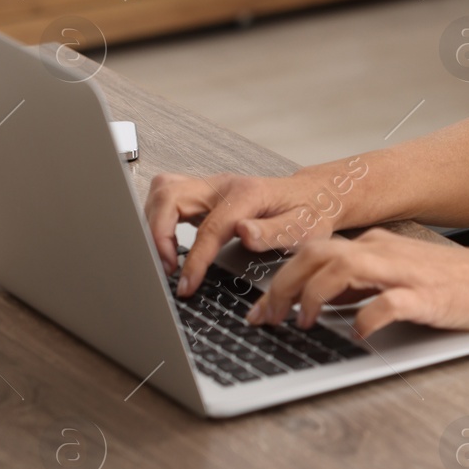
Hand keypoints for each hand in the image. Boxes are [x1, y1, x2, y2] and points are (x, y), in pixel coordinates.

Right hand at [144, 170, 342, 295]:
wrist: (314, 196)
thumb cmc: (310, 213)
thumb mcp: (304, 229)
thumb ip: (274, 232)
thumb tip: (245, 233)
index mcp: (248, 194)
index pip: (209, 226)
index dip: (194, 258)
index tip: (186, 283)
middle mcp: (224, 185)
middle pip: (170, 195)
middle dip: (158, 232)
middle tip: (168, 266)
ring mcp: (212, 186)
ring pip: (163, 191)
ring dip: (154, 222)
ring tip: (166, 257)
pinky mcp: (205, 193)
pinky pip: (169, 196)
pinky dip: (160, 218)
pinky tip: (169, 241)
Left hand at [246, 229, 468, 337]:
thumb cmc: (453, 286)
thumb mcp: (397, 278)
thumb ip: (359, 286)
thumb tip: (316, 303)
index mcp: (374, 246)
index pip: (312, 251)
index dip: (276, 280)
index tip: (258, 311)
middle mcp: (384, 252)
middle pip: (316, 255)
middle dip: (281, 286)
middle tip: (266, 319)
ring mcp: (406, 273)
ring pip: (341, 268)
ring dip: (312, 296)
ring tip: (301, 324)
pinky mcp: (427, 297)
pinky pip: (386, 303)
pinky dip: (363, 320)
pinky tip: (357, 335)